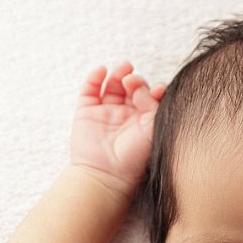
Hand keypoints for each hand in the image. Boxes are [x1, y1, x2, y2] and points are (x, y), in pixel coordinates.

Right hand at [71, 62, 165, 196]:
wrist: (106, 175)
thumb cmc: (134, 159)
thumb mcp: (152, 130)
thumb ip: (152, 105)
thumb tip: (143, 86)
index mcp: (144, 121)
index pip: (150, 97)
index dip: (153, 89)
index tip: (156, 89)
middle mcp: (126, 116)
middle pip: (132, 88)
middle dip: (135, 80)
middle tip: (133, 82)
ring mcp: (106, 113)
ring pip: (112, 85)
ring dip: (118, 73)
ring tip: (124, 67)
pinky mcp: (86, 113)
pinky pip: (90, 90)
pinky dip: (94, 77)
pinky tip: (102, 70)